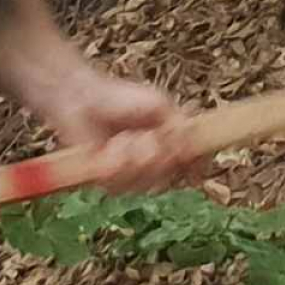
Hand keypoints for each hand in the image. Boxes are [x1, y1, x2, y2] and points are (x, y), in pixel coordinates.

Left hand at [40, 68, 197, 194]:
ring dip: (133, 158)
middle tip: (145, 136)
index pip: (192, 165)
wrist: (85, 101)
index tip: (190, 160)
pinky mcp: (110, 181)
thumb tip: (199, 147)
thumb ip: (180, 128)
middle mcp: (155, 164)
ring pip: (145, 184)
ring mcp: (133, 175)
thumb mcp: (159, 105)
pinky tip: (109, 147)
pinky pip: (120, 186)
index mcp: (172, 144)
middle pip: (169, 178)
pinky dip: (115, 164)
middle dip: (157, 157)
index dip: (194, 167)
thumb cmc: (123, 99)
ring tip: (122, 139)